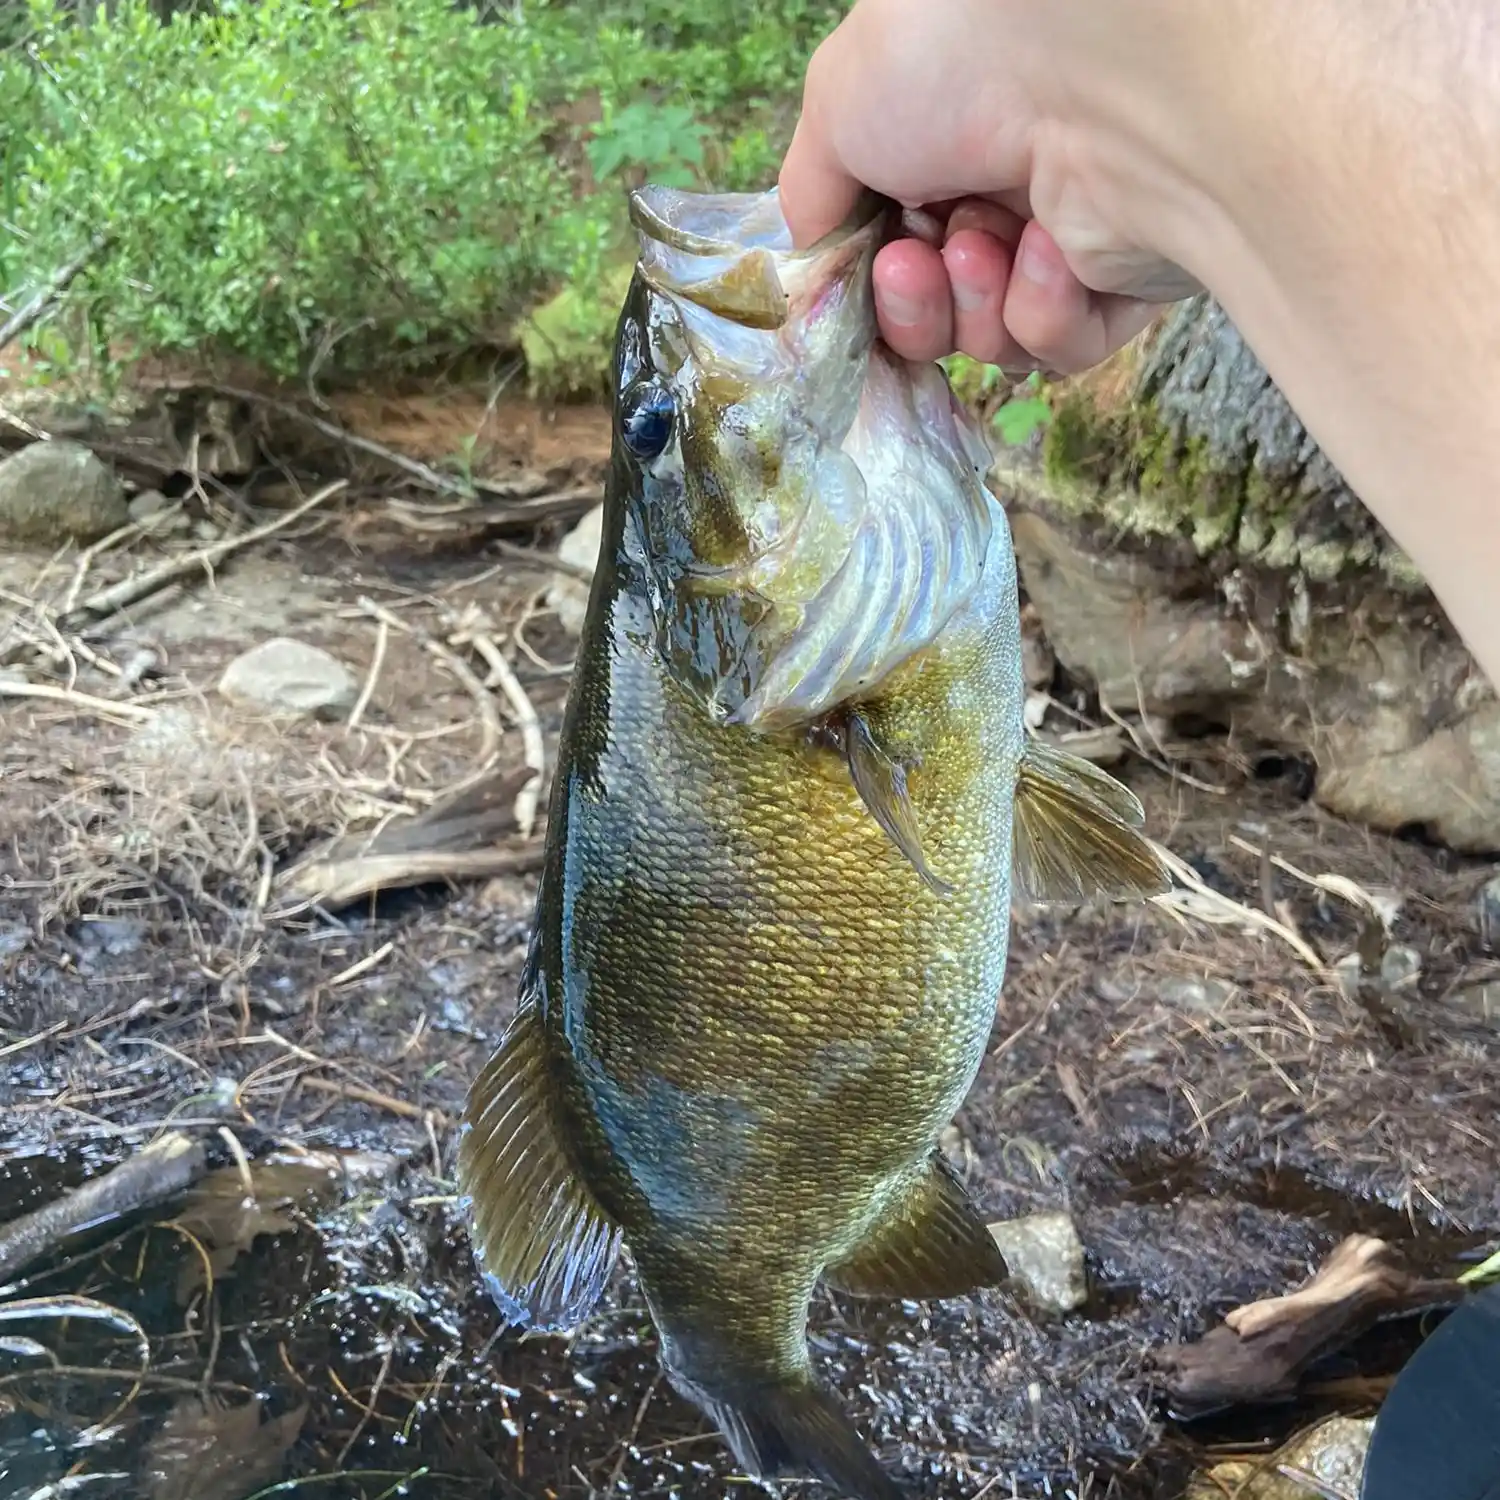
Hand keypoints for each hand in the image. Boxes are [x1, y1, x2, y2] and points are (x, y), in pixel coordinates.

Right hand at [778, 0, 1204, 369]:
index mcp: (943, 144)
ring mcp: (1065, 241)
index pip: (891, 250)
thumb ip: (811, 193)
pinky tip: (1050, 254)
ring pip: (990, 339)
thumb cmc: (956, 58)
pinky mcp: (1123, 286)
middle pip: (934, 310)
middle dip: (911, 305)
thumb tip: (814, 259)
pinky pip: (1058, 347)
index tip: (857, 270)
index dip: (866, 279)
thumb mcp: (838, 103)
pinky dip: (1039, 311)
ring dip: (970, 307)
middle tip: (912, 267)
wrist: (1098, 68)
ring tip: (982, 246)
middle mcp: (1005, 190)